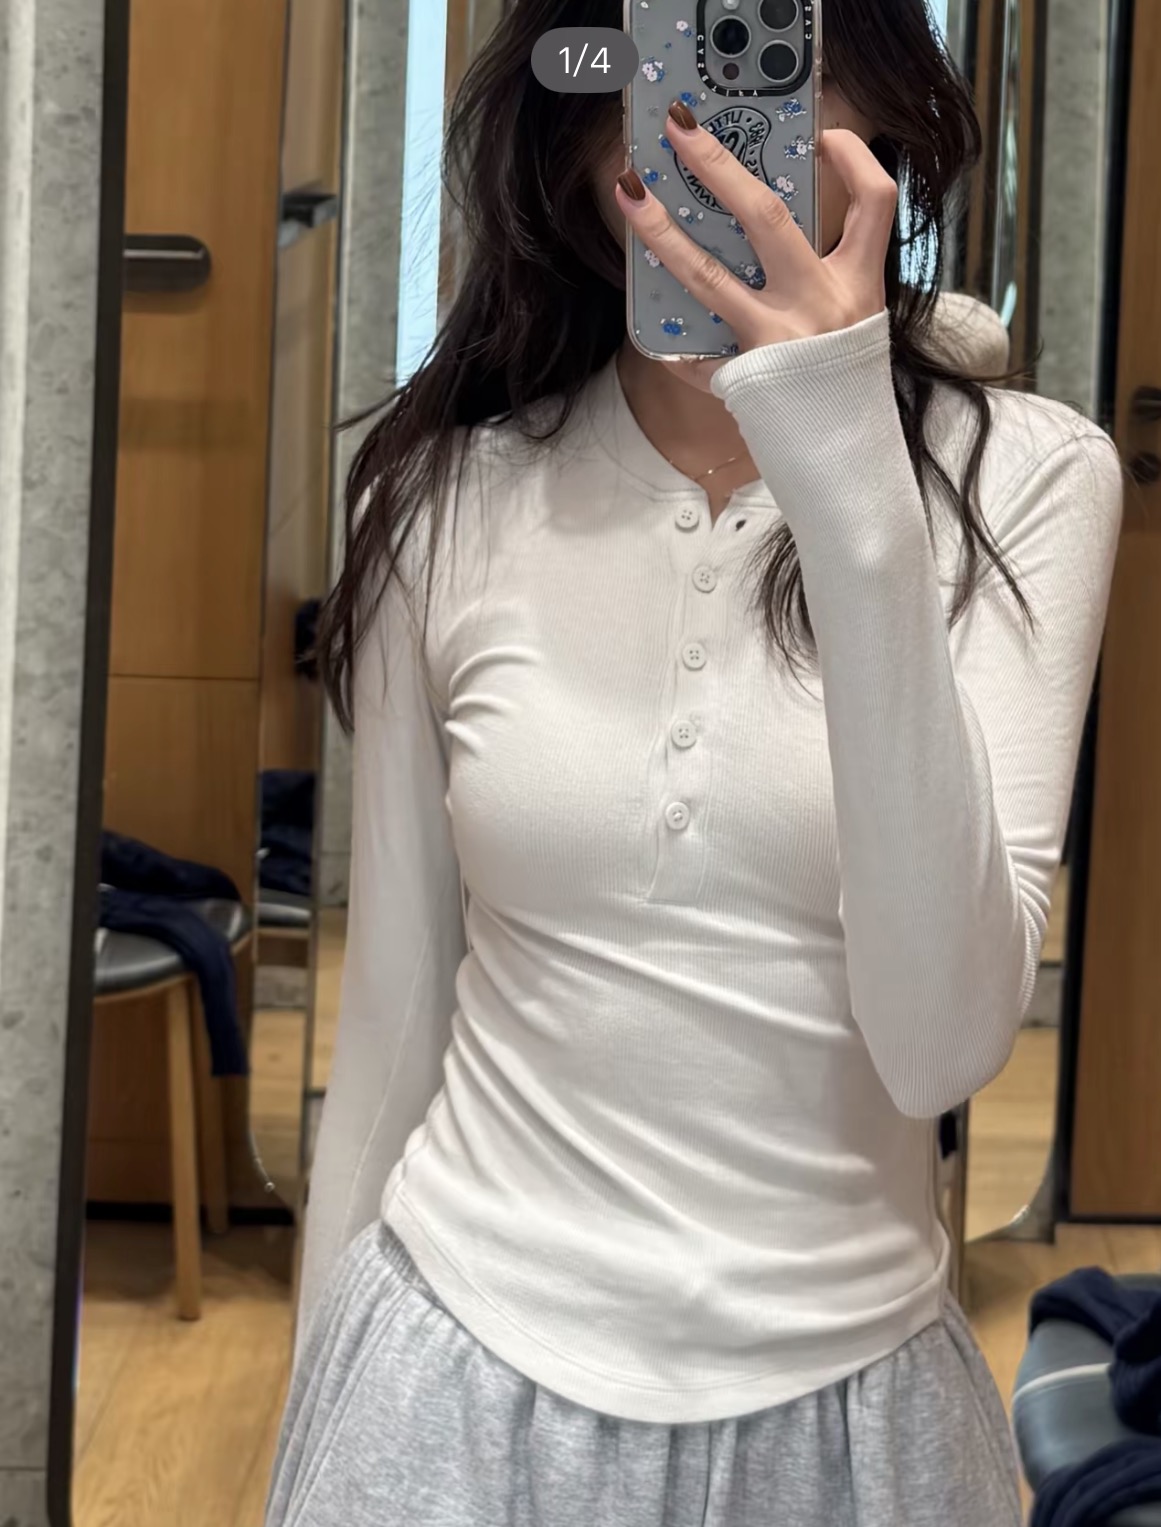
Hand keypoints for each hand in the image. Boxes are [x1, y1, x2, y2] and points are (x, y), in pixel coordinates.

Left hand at [615, 115, 895, 352]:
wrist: (845, 452)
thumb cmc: (842, 379)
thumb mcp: (854, 318)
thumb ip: (823, 273)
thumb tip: (761, 224)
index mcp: (857, 283)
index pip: (874, 202)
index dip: (854, 159)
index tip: (823, 136)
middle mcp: (819, 304)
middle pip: (765, 218)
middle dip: (717, 166)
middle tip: (680, 129)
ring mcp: (778, 339)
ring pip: (708, 275)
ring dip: (661, 232)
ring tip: (630, 195)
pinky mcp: (747, 376)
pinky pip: (699, 359)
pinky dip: (678, 353)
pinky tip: (658, 345)